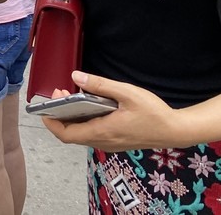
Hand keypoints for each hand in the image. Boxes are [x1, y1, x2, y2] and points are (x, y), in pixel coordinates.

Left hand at [42, 71, 186, 150]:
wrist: (176, 131)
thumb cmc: (153, 112)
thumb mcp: (126, 92)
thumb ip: (100, 84)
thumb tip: (76, 77)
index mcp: (103, 131)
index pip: (66, 134)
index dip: (51, 122)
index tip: (45, 107)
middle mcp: (103, 141)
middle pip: (71, 135)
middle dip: (60, 115)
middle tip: (60, 94)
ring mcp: (110, 143)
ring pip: (82, 135)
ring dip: (72, 118)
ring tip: (72, 96)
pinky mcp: (116, 141)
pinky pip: (92, 134)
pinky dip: (84, 121)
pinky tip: (89, 106)